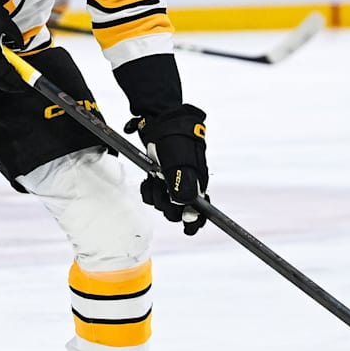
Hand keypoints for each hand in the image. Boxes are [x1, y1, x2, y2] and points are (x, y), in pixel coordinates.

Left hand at [125, 104, 208, 234]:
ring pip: (163, 203)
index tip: (189, 228)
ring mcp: (171, 182)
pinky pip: (152, 194)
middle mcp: (186, 185)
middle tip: (163, 192)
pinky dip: (148, 190)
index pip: (201, 211)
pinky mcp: (159, 177)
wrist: (161, 122)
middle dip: (168, 206)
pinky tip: (148, 179)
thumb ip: (184, 186)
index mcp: (198, 184)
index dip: (195, 221)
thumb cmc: (176, 141)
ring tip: (154, 181)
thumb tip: (185, 207)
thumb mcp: (181, 164)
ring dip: (156, 196)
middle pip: (178, 210)